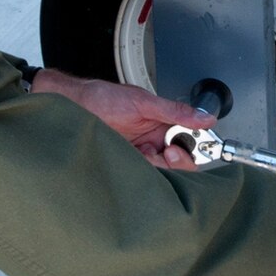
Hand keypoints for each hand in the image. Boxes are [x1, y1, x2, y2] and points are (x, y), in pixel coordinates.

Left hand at [32, 68, 209, 169]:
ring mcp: (139, 155)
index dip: (192, 150)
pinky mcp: (125, 165)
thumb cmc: (101, 98)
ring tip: (144, 154)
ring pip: (161, 173)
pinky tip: (134, 164)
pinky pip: (141, 177)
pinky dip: (141, 175)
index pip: (189, 143)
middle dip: (177, 161)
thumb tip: (205, 118)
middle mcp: (154, 142)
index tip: (185, 147)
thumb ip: (175, 111)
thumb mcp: (143, 102)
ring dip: (157, 167)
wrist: (70, 105)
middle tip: (167, 153)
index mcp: (163, 125)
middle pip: (179, 163)